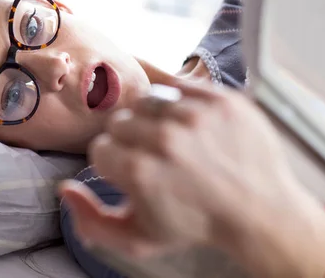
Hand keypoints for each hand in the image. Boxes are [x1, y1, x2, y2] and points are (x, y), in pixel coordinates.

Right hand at [60, 81, 324, 276]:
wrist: (259, 212)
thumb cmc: (197, 224)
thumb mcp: (137, 238)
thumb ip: (89, 221)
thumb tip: (65, 189)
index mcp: (138, 171)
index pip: (99, 149)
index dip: (114, 164)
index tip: (134, 174)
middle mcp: (163, 138)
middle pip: (119, 122)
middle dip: (130, 141)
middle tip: (152, 157)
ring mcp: (194, 115)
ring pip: (145, 101)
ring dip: (152, 120)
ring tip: (171, 139)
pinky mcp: (219, 99)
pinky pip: (178, 86)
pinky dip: (178, 103)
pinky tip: (187, 124)